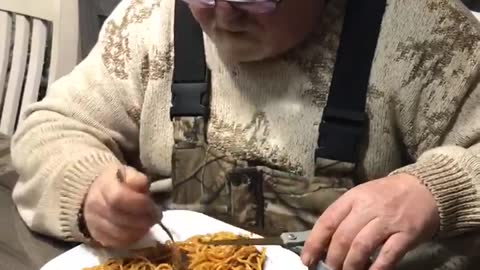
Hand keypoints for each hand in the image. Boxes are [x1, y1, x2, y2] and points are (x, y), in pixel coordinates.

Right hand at [83, 164, 157, 246]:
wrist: (93, 193)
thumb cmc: (116, 181)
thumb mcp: (127, 173)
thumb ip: (136, 178)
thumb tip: (143, 185)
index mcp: (103, 186)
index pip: (118, 198)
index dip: (139, 203)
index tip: (153, 205)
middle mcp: (95, 206)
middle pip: (120, 218)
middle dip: (144, 219)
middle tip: (156, 216)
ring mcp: (94, 223)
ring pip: (120, 234)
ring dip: (140, 230)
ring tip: (150, 223)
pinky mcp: (98, 236)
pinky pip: (117, 243)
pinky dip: (133, 238)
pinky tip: (141, 230)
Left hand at [301, 174, 439, 269]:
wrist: (426, 188)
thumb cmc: (388, 195)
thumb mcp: (362, 196)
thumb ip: (344, 215)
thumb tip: (323, 242)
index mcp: (353, 197)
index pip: (327, 221)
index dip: (314, 243)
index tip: (306, 259)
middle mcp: (368, 208)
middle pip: (342, 237)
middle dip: (332, 259)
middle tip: (329, 269)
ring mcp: (388, 221)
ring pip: (361, 247)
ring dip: (350, 265)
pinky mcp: (406, 234)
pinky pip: (388, 255)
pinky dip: (376, 269)